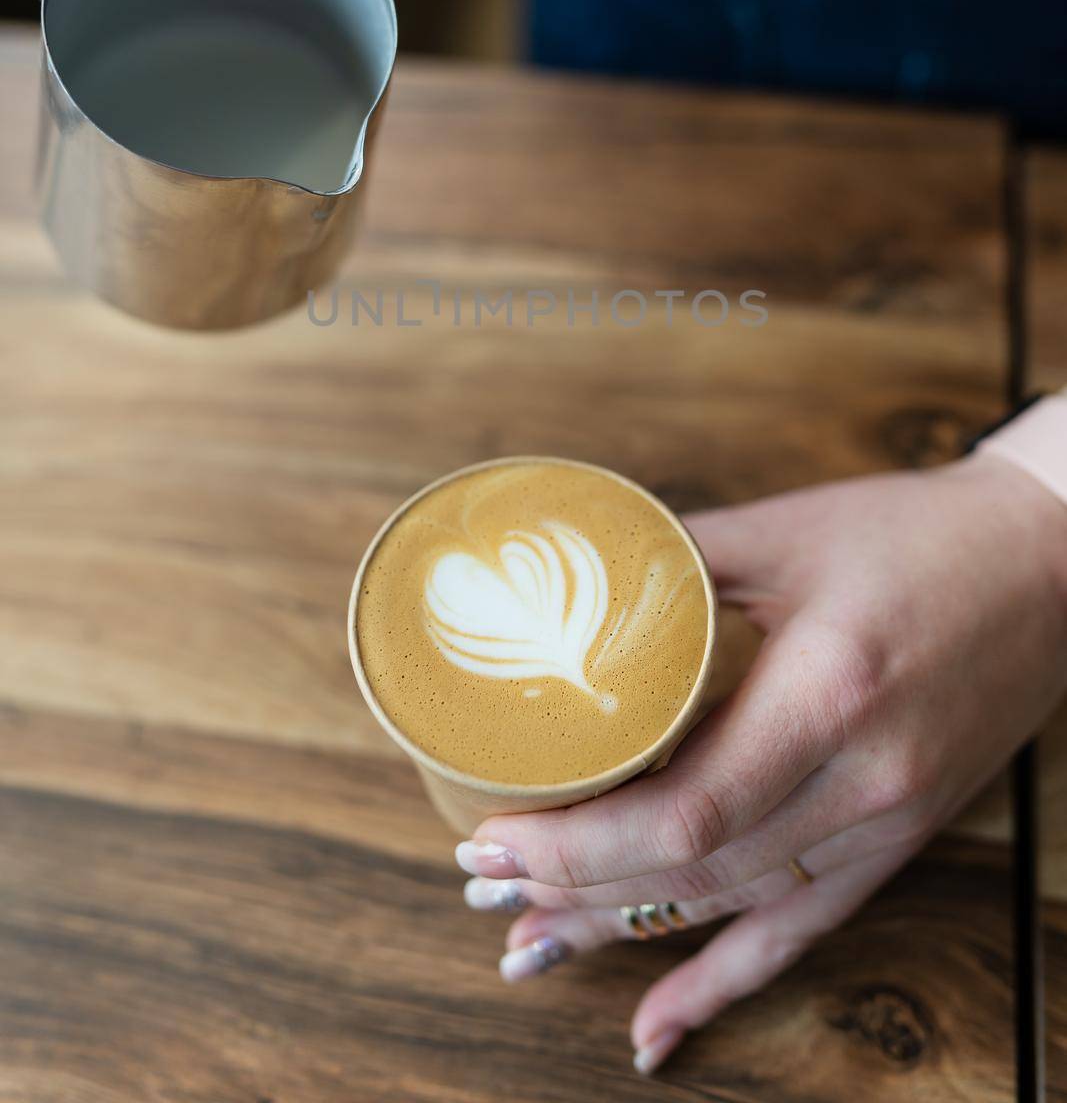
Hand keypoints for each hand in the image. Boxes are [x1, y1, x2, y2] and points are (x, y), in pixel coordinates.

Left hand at [456, 454, 1066, 1073]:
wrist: (1042, 566)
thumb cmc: (911, 533)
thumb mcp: (784, 530)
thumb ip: (671, 560)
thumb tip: (558, 581)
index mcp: (826, 693)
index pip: (687, 810)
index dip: (580, 845)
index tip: (493, 837)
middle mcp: (860, 779)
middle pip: (696, 872)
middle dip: (574, 888)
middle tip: (481, 885)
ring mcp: (885, 824)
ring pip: (732, 911)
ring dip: (621, 935)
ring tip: (526, 945)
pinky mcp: (896, 841)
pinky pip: (801, 933)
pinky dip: (721, 986)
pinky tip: (653, 1031)